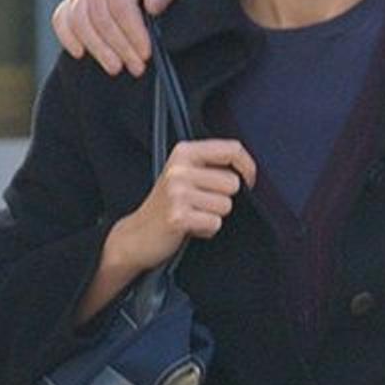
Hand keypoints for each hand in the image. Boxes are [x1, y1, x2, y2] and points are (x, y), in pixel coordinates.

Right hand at [52, 0, 195, 77]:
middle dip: (120, 46)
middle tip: (138, 67)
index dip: (133, 31)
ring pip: (80, 21)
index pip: (120, 2)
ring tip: (117, 67)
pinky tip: (81, 53)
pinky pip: (62, 19)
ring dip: (98, 49)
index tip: (146, 53)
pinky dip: (68, 37)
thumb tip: (153, 6)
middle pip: (100, 16)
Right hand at [78, 139, 256, 321]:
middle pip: (233, 183)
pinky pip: (215, 223)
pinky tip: (189, 227)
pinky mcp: (178, 216)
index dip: (248, 167)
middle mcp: (179, 168)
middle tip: (201, 204)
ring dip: (214, 216)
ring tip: (193, 215)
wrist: (136, 235)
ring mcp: (177, 192)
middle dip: (224, 199)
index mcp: (184, 152)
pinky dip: (206, 230)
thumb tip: (248, 172)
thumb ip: (213, 166)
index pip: (233, 149)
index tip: (247, 182)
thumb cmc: (169, 205)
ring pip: (226, 205)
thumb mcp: (186, 174)